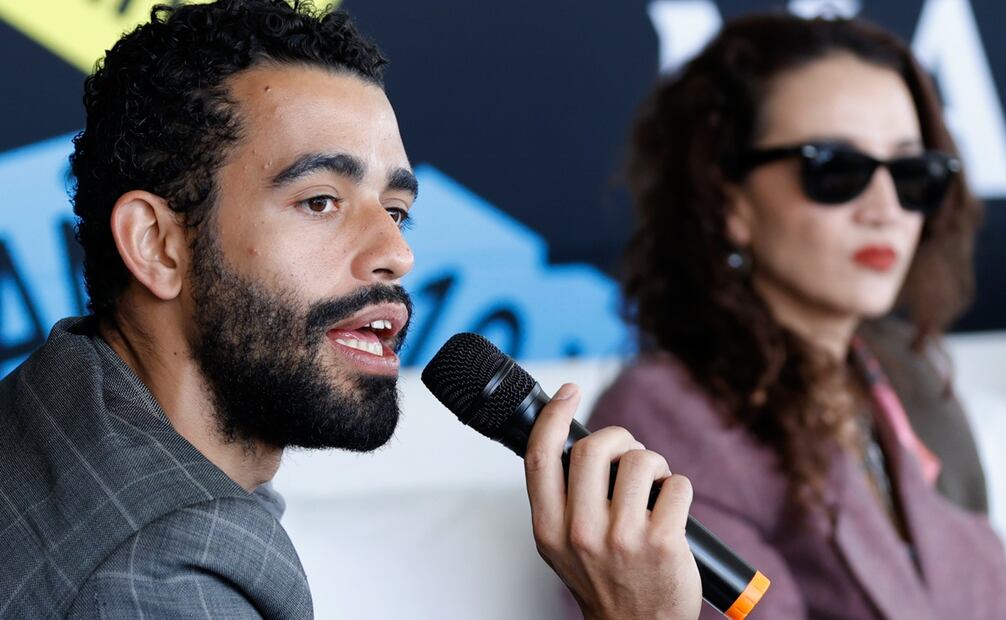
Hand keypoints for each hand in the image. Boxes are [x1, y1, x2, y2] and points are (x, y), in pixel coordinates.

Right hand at [524, 383, 701, 619]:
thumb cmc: (605, 582)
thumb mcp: (562, 546)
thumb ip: (560, 498)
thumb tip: (574, 440)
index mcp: (549, 530)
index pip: (541, 457)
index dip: (553, 416)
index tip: (568, 392)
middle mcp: (580, 533)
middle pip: (593, 448)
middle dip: (620, 438)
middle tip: (630, 452)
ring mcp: (621, 539)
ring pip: (642, 460)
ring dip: (655, 464)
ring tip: (655, 487)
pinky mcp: (662, 542)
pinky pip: (677, 484)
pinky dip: (679, 487)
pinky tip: (672, 508)